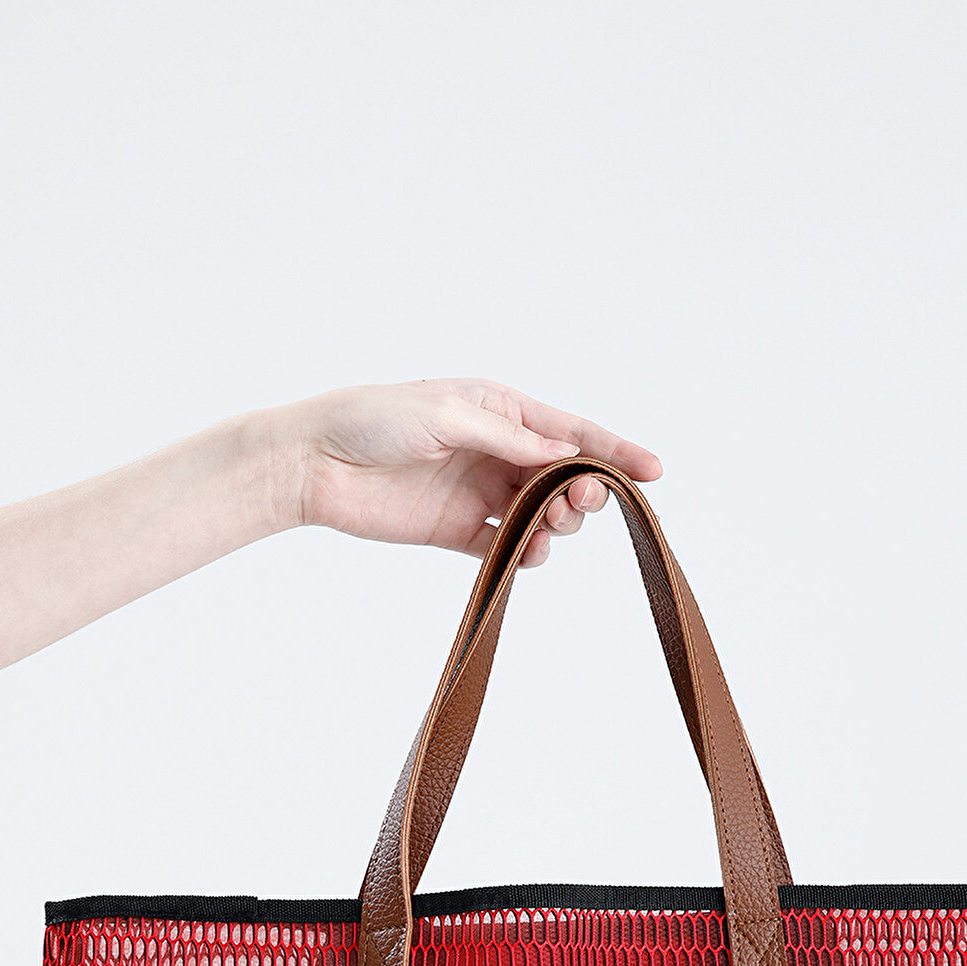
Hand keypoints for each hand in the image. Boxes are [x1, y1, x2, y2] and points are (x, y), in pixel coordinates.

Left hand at [273, 379, 662, 567]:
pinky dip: (525, 554)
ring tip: (549, 529)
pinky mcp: (458, 532)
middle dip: (584, 491)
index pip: (570, 431)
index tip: (653, 472)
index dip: (614, 451)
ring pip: (542, 515)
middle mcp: (496, 451)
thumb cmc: (373, 419)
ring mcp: (480, 493)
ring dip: (557, 525)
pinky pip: (507, 547)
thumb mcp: (448, 414)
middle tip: (577, 503)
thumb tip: (563, 453)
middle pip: (564, 477)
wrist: (313, 462)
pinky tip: (527, 555)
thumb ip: (509, 438)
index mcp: (499, 410)